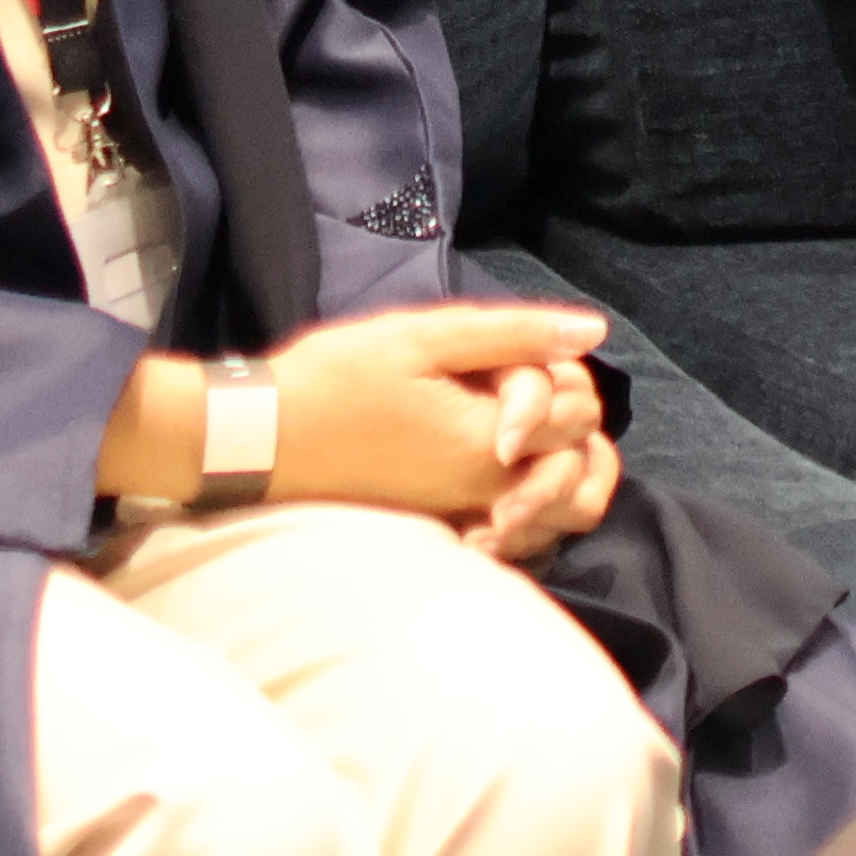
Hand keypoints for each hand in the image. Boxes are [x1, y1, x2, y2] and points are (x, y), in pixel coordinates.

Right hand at [98, 298, 616, 525]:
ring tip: (514, 414)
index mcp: (492, 445)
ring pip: (562, 501)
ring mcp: (470, 514)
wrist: (263, 440)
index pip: (579, 409)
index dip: (553, 368)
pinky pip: (521, 525)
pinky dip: (530, 494)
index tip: (495, 358)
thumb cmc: (337, 379)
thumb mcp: (426, 338)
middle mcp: (491, 492)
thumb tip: (593, 330)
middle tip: (500, 378)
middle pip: (578, 451)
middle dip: (558, 406)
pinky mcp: (448, 523)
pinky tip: (498, 457)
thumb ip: (514, 334)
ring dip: (557, 455)